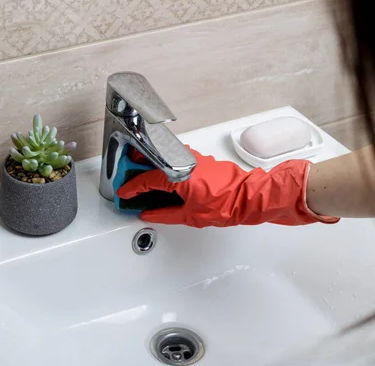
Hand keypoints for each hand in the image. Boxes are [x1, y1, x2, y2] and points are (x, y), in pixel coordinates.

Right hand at [116, 147, 338, 227]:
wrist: (252, 197)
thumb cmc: (227, 205)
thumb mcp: (190, 216)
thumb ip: (165, 214)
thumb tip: (149, 213)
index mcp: (176, 175)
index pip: (146, 180)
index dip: (131, 188)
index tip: (122, 193)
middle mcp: (183, 161)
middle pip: (151, 161)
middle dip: (135, 169)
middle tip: (124, 178)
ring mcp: (193, 158)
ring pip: (164, 157)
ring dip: (149, 165)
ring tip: (140, 177)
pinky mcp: (202, 160)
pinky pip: (176, 159)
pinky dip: (165, 166)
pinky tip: (164, 177)